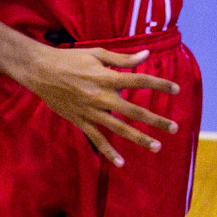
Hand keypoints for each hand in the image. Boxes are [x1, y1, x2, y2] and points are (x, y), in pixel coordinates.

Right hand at [14, 45, 178, 167]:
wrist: (39, 71)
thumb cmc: (70, 59)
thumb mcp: (98, 54)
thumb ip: (123, 58)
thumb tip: (146, 55)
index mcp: (107, 78)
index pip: (140, 81)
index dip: (160, 84)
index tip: (177, 89)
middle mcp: (101, 97)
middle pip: (134, 111)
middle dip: (156, 120)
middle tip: (174, 128)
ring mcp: (90, 111)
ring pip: (118, 128)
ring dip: (139, 138)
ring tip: (157, 146)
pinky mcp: (79, 121)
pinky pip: (96, 139)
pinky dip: (108, 152)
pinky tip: (120, 162)